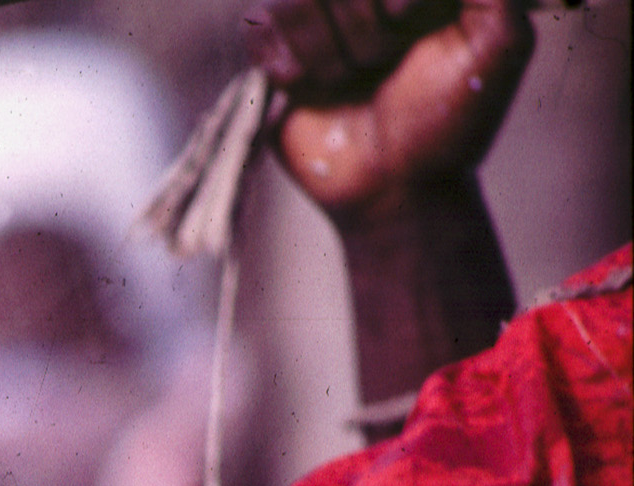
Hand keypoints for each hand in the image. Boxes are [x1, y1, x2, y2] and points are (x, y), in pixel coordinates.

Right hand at [246, 0, 534, 222]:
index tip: (409, 21)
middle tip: (384, 67)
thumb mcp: (500, 41)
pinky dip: (282, 58)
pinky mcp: (276, 53)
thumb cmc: (448, 123)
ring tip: (347, 84)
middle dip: (366, 32)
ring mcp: (320, 22)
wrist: (392, 190)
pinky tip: (304, 86)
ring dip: (328, 52)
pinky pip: (259, 23)